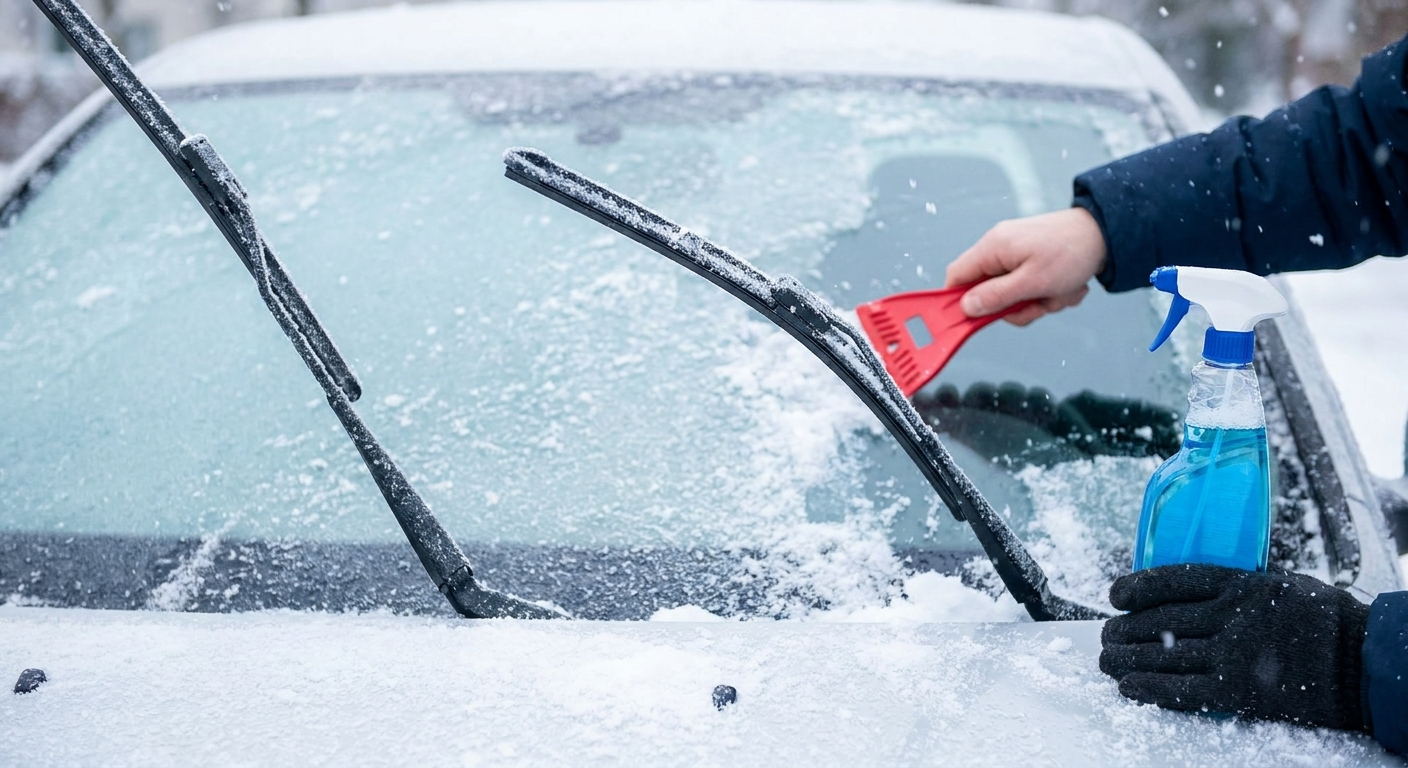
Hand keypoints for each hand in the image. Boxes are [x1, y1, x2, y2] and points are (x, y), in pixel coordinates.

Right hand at [943, 207, 1106, 324]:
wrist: (1107, 232)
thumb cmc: (1071, 252)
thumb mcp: (1032, 283)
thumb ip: (995, 297)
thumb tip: (967, 307)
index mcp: (993, 248)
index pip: (956, 276)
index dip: (960, 301)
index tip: (975, 319)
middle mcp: (1000, 247)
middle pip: (988, 291)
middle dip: (1015, 306)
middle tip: (1038, 304)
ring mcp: (1017, 252)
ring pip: (1013, 292)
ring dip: (1038, 301)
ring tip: (1059, 292)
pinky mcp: (1033, 257)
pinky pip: (1030, 285)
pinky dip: (1048, 292)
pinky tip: (1066, 285)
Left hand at [1100, 564, 1368, 729]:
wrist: (1363, 664)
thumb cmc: (1326, 622)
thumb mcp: (1281, 585)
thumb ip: (1237, 587)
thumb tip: (1189, 592)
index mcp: (1243, 584)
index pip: (1175, 581)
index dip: (1137, 587)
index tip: (1115, 595)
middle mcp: (1233, 616)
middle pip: (1161, 621)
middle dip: (1124, 629)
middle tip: (1106, 635)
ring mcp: (1235, 654)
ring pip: (1164, 656)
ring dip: (1126, 660)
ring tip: (1107, 661)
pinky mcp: (1240, 691)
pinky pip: (1182, 690)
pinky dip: (1149, 689)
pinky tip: (1128, 687)